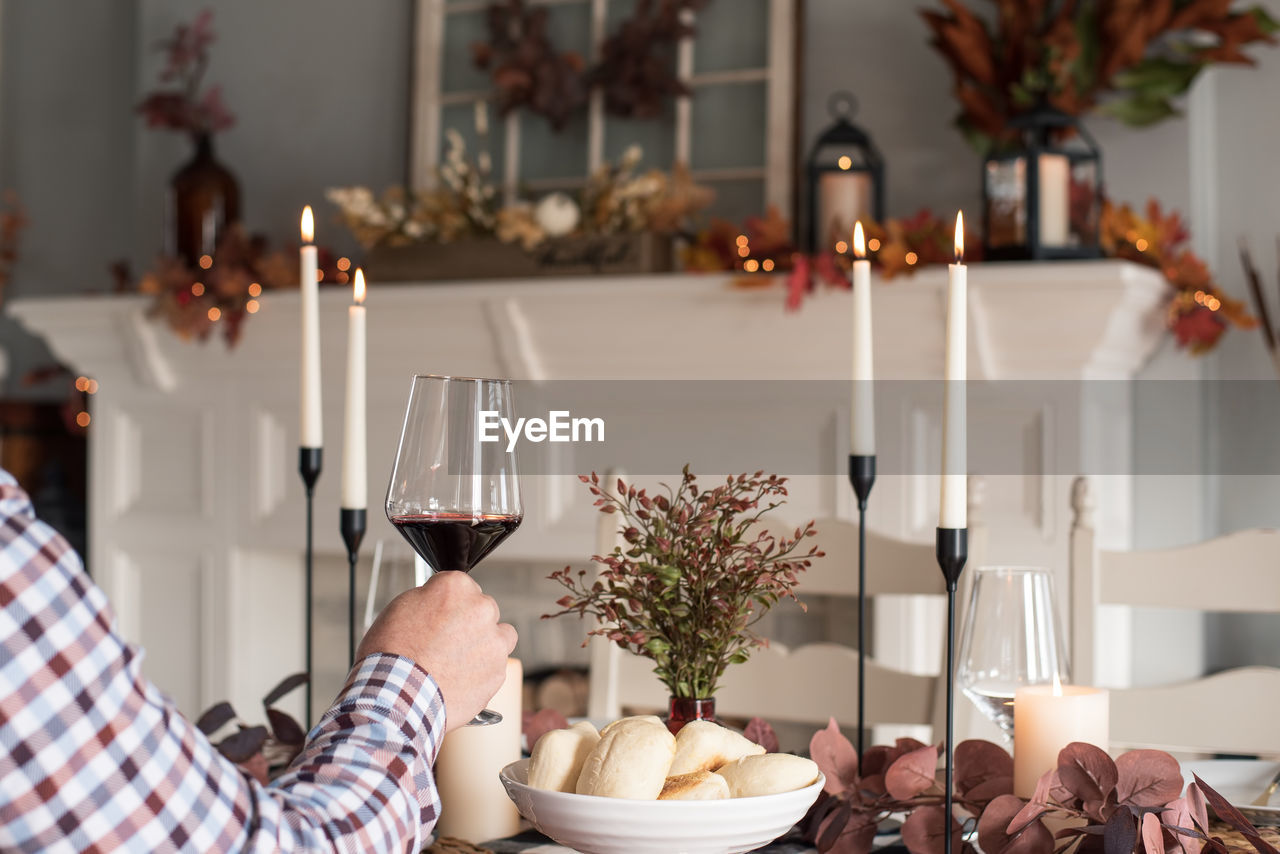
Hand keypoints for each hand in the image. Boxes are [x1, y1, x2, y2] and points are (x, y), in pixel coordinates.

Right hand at [357, 570, 516, 731]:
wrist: (397, 699)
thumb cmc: (392, 655)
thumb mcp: (400, 609)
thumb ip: (431, 599)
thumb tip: (440, 601)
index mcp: (456, 587)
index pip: (461, 586)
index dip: (448, 604)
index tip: (440, 617)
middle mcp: (481, 609)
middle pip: (483, 609)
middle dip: (469, 623)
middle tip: (447, 643)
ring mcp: (494, 641)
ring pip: (500, 636)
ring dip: (485, 644)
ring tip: (458, 662)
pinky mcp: (498, 672)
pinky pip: (496, 666)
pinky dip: (483, 672)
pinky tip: (460, 680)